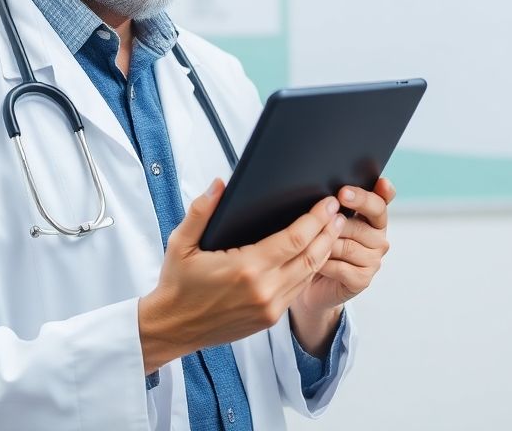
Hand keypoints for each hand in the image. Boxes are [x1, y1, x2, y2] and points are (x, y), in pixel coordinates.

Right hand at [137, 179, 345, 373]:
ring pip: (309, 275)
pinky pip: (299, 290)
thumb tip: (220, 184)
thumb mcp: (180, 243)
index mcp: (245, 268)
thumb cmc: (177, 284)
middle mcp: (264, 290)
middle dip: (328, 232)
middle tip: (338, 212)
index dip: (315, 219)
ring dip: (325, 250)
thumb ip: (201, 211)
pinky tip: (315, 255)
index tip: (326, 203)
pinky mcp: (270, 319)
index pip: (295, 239)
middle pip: (312, 256)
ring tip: (333, 230)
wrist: (173, 327)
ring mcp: (270, 308)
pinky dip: (311, 270)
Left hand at [289, 176, 394, 353]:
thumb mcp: (325, 222)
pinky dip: (325, 265)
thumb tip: (325, 197)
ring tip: (310, 244)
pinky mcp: (363, 279)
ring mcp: (373, 260)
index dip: (367, 196)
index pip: (380, 202)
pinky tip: (314, 264)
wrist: (310, 284)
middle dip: (338, 220)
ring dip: (327, 245)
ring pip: (348, 246)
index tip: (346, 191)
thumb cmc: (318, 246)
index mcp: (374, 218)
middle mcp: (379, 238)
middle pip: (363, 224)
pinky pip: (341, 267)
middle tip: (323, 216)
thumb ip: (334, 207)